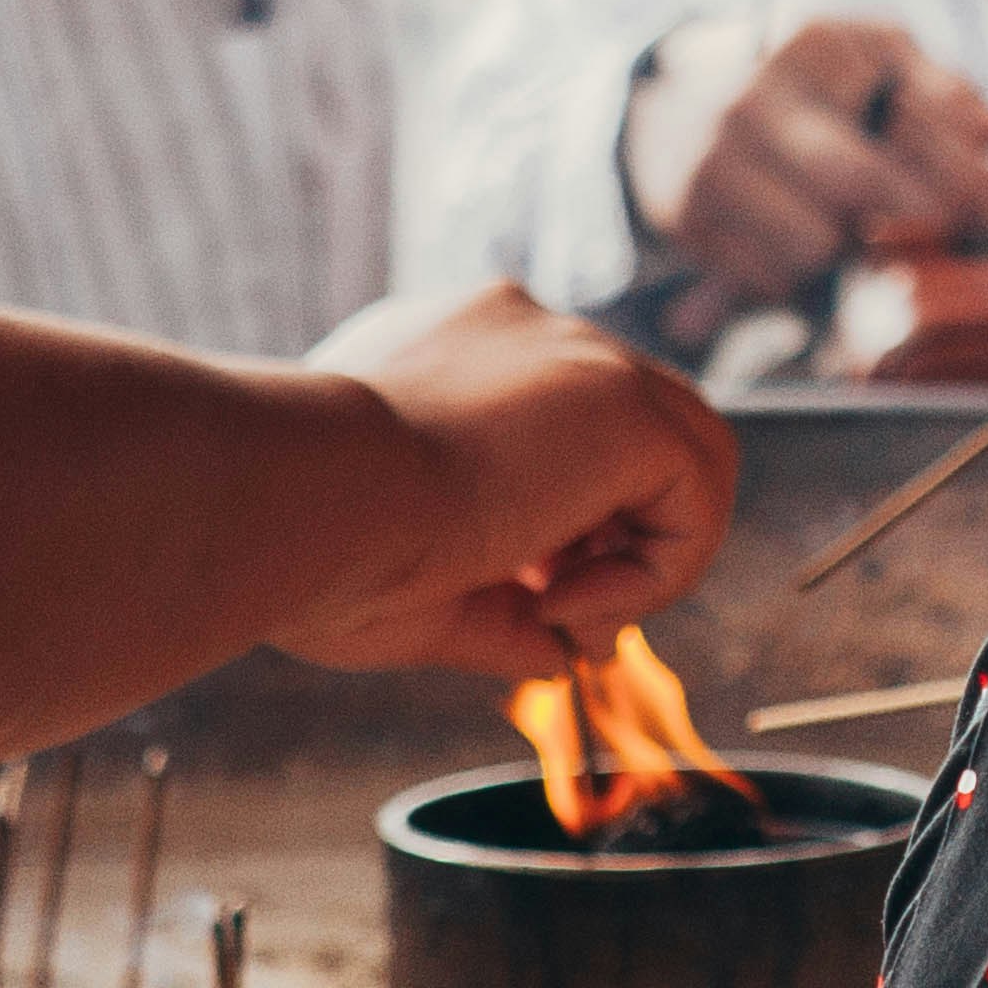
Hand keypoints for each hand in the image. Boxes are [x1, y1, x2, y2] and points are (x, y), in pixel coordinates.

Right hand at [283, 284, 738, 674]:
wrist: (290, 499)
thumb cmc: (311, 548)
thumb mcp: (412, 584)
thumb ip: (499, 607)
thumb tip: (562, 655)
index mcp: (453, 353)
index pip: (557, 427)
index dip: (565, 527)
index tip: (523, 596)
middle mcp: (521, 332)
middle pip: (637, 434)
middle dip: (615, 540)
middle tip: (555, 615)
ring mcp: (577, 354)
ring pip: (684, 461)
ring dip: (640, 565)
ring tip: (555, 618)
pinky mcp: (624, 399)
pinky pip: (697, 496)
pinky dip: (654, 574)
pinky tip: (562, 604)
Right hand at [623, 16, 987, 308]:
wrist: (679, 97)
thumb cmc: (810, 80)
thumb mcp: (882, 59)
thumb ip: (950, 98)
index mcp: (816, 44)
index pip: (914, 130)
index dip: (972, 182)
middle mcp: (755, 97)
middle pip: (863, 192)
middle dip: (913, 222)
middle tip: (936, 230)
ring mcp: (713, 157)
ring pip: (815, 249)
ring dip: (845, 252)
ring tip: (848, 223)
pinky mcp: (685, 213)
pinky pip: (770, 278)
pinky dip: (797, 274)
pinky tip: (800, 238)